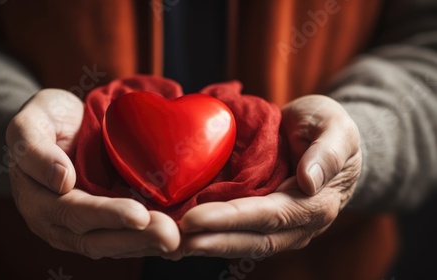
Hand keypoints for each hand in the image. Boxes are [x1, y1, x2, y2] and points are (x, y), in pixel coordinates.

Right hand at [6, 89, 179, 257]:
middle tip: (171, 235)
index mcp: (39, 202)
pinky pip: (127, 238)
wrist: (61, 124)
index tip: (139, 215)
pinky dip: (150, 242)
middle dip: (136, 239)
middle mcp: (60, 224)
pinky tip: (178, 242)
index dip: (107, 216)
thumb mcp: (30, 123)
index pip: (74, 214)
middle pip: (98, 239)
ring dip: (148, 245)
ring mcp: (84, 227)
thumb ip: (34, 149)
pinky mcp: (105, 223)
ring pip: (116, 245)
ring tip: (179, 240)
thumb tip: (60, 180)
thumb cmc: (46, 120)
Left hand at [177, 95, 361, 257]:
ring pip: (243, 244)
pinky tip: (186, 235)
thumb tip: (309, 181)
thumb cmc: (329, 128)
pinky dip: (212, 237)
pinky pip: (239, 234)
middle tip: (172, 239)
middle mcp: (298, 224)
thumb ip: (327, 152)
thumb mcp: (336, 128)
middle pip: (252, 239)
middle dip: (211, 240)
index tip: (194, 219)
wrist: (324, 138)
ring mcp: (282, 228)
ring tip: (172, 244)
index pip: (269, 216)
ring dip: (207, 245)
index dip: (231, 219)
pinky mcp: (265, 223)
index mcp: (315, 203)